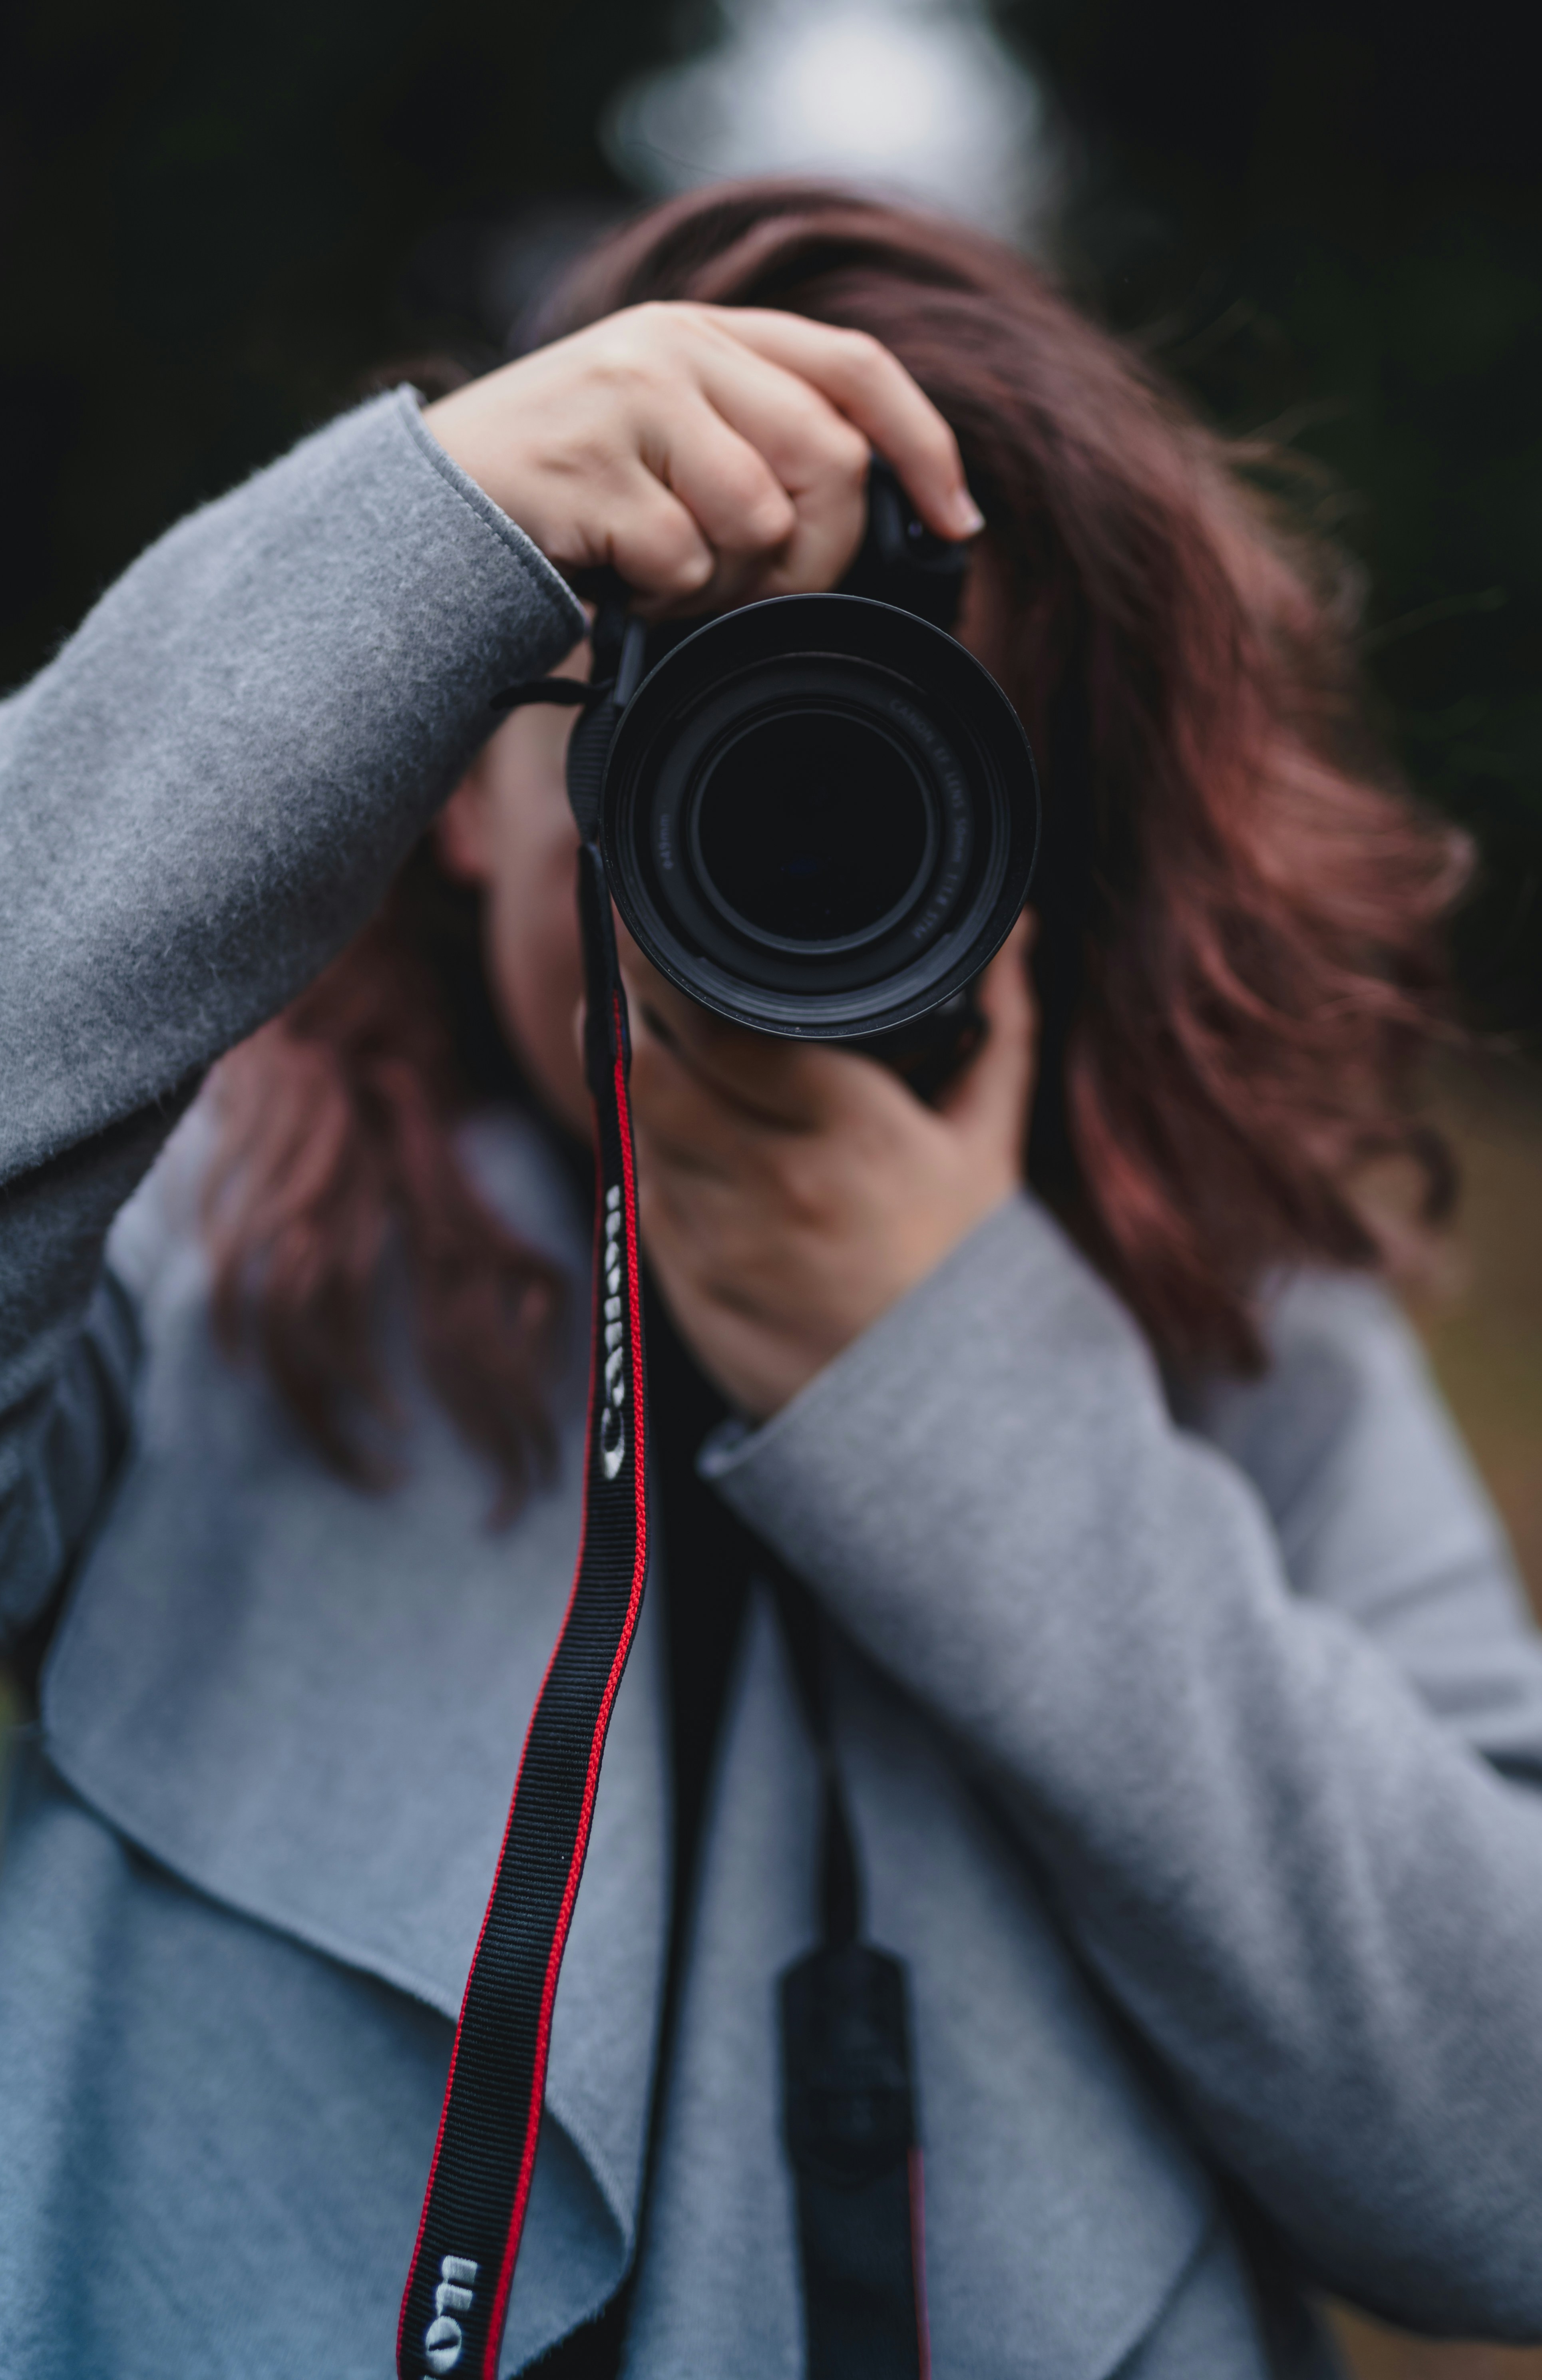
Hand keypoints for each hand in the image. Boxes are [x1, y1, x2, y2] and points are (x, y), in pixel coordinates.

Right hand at [423, 302, 982, 615]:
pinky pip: (684, 563)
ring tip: (664, 575)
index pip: (855, 367)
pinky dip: (664, 599)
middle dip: (817, 553)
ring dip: (726, 583)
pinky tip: (619, 580)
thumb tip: (876, 507)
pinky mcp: (590, 466)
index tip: (958, 522)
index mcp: (707, 333)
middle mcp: (674, 348)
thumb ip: (756, 437)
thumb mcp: (667, 436)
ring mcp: (629, 401)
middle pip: (828, 461)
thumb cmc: (567, 492)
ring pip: (759, 521)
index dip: (924, 446)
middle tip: (759, 589)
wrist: (431, 512)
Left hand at [623, 916, 1036, 1418]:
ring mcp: (721, 1240)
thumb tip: (1018, 929)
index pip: (716, 1029)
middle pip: (651, 1073)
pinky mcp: (685, 1284)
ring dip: (641, 1087)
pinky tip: (689, 1139)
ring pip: (639, 1131)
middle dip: (634, 1020)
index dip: (660, 973)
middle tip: (637, 977)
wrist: (936, 1415)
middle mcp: (776, 1186)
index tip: (646, 929)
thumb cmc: (960, 1263)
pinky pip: (647, 1193)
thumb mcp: (989, 1142)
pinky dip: (655, 1157)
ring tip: (663, 1050)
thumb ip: (998, 1023)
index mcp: (852, 1135)